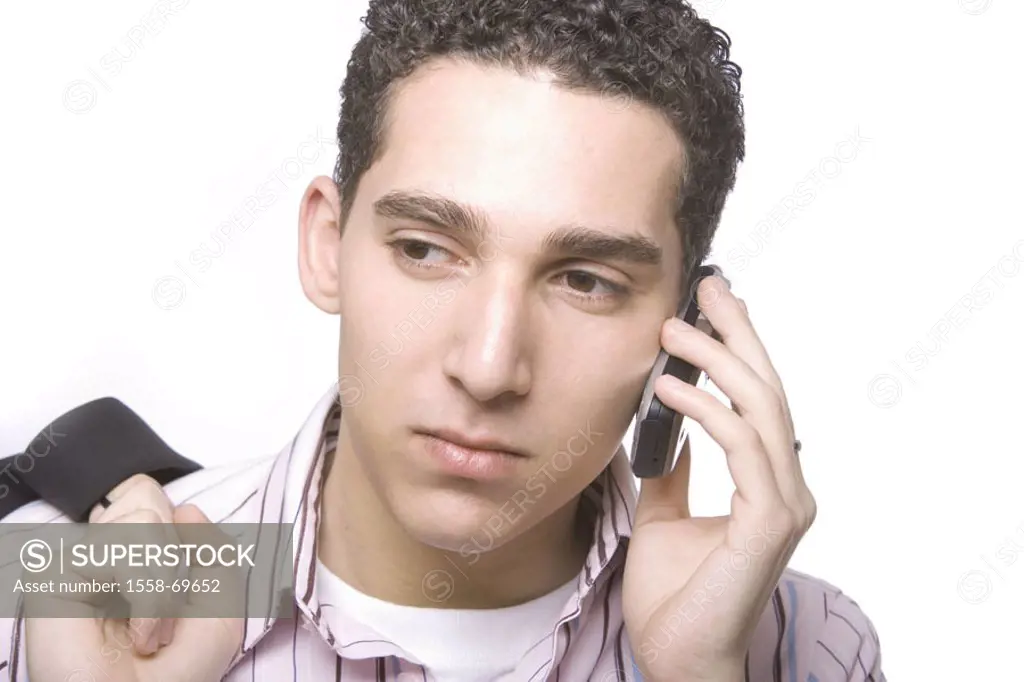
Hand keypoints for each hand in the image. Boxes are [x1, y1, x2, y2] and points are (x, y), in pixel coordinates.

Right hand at [24, 475, 243, 681]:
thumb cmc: (176, 675)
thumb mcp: (221, 611)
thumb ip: (215, 553)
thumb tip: (185, 508)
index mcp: (137, 559)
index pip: (158, 501)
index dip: (185, 537)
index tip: (188, 589)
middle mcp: (104, 556)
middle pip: (149, 498)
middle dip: (178, 562)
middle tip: (169, 619)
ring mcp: (80, 563)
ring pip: (144, 517)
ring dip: (166, 583)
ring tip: (152, 632)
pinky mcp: (56, 575)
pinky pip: (124, 547)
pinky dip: (149, 593)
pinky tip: (139, 635)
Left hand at [623, 276, 815, 681]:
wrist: (675, 656)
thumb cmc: (673, 593)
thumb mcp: (663, 512)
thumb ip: (671, 468)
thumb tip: (664, 424)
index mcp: (767, 482)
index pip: (759, 399)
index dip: (740, 348)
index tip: (711, 304)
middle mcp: (787, 487)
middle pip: (769, 390)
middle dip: (739, 332)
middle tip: (707, 286)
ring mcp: (786, 505)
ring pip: (762, 410)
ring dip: (716, 362)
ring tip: (672, 332)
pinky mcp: (771, 524)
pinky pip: (743, 448)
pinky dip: (706, 411)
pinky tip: (666, 387)